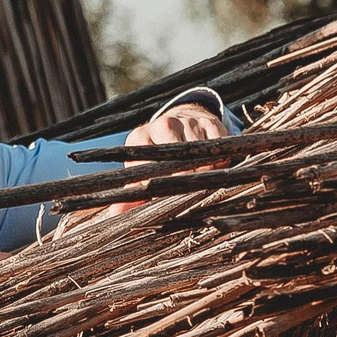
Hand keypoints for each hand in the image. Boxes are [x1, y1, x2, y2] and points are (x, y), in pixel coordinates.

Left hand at [98, 100, 229, 216]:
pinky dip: (219, 162)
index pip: (150, 167)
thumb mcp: (142, 173)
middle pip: (178, 160)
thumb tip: (117, 214)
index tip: (167, 200)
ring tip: (200, 183)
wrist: (179, 125)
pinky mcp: (209, 122)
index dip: (161, 188)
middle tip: (188, 196)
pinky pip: (218, 147)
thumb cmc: (157, 159)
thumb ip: (132, 194)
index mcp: (139, 139)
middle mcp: (162, 125)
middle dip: (185, 182)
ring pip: (200, 156)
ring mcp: (187, 122)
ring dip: (204, 174)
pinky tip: (213, 168)